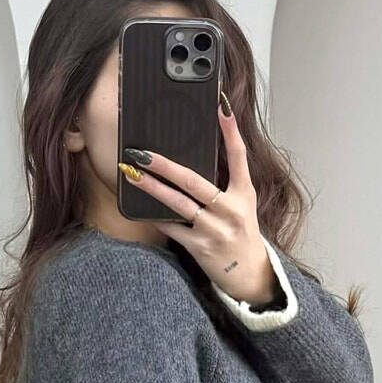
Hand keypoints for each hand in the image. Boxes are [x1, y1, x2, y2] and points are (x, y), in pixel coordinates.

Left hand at [118, 96, 277, 304]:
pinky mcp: (200, 247)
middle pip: (194, 181)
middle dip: (165, 166)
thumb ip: (227, 183)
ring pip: (179, 204)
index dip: (231, 132)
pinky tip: (141, 206)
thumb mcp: (243, 204)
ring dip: (153, 188)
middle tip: (143, 153)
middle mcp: (231, 210)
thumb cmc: (241, 233)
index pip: (239, 157)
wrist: (249, 274)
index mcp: (244, 194)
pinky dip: (157, 217)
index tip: (221, 108)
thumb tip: (196, 158)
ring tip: (132, 175)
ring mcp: (215, 230)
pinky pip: (173, 228)